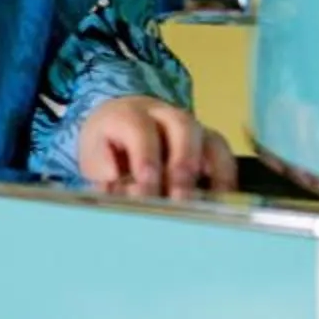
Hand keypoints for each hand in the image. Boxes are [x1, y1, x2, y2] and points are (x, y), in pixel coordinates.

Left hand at [76, 96, 235, 196]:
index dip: (145, 159)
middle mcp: (165, 115)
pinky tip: (222, 202)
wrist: (123, 120)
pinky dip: (226, 179)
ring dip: (213, 172)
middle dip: (182, 164)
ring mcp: (192, 127)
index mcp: (130, 114)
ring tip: (209, 204)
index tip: (145, 190)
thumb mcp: (93, 152)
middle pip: (183, 127)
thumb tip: (113, 177)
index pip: (140, 130)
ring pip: (211, 139)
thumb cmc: (108, 142)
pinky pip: (224, 156)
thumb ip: (101, 166)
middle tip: (180, 198)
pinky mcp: (209, 142)